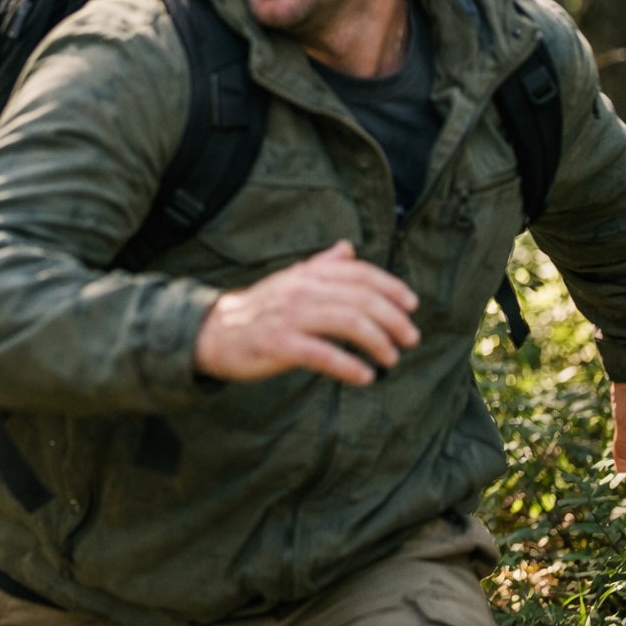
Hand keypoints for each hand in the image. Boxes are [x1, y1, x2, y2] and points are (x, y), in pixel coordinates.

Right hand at [194, 240, 419, 384]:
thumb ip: (321, 265)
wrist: (213, 332)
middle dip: (393, 319)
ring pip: (348, 323)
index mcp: (307, 274)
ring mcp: (290, 316)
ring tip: (391, 358)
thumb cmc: (258, 309)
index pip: (359, 274)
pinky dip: (349, 366)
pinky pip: (323, 354)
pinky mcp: (279, 344)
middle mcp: (302, 290)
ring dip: (377, 342)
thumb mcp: (290, 280)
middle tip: (411, 338)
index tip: (412, 305)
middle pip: (361, 299)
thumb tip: (348, 248)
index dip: (391, 287)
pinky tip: (365, 377)